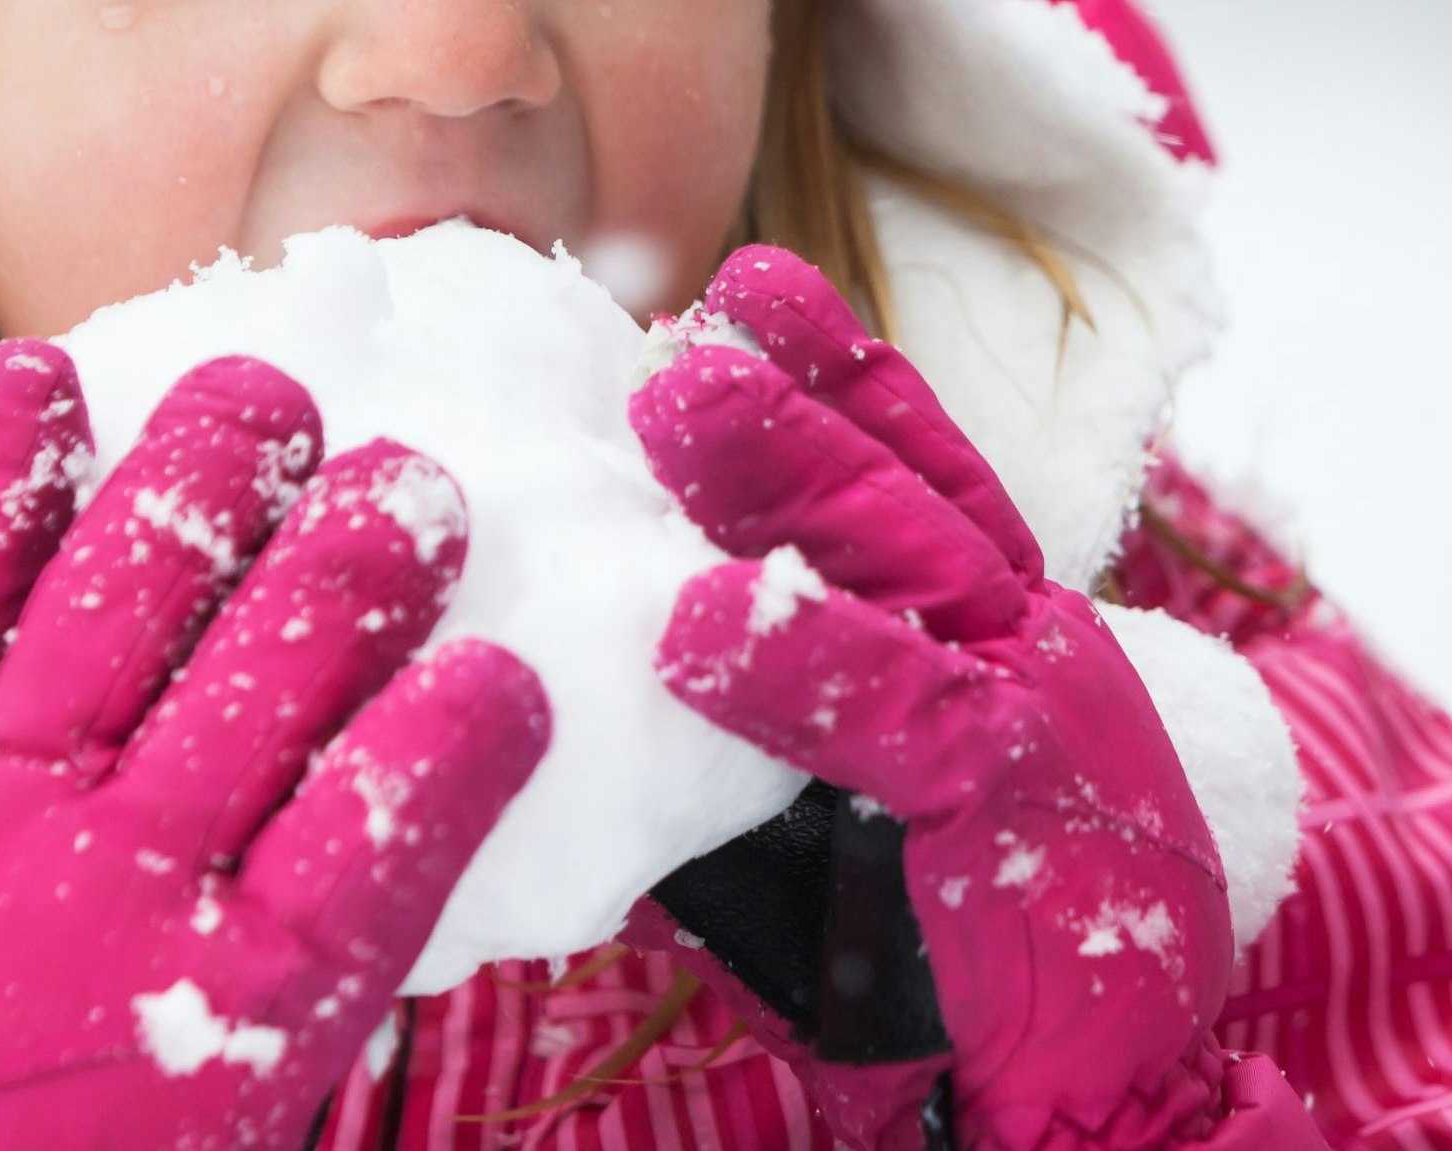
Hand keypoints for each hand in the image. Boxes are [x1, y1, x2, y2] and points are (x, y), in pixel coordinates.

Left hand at [0, 341, 550, 1149]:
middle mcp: (114, 890)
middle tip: (415, 490)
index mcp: (249, 996)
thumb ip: (372, 903)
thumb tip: (486, 715)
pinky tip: (43, 379)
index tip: (511, 667)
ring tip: (271, 403)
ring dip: (207, 478)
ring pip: (116, 594)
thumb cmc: (149, 1116)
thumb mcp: (292, 1049)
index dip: (460, 733)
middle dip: (360, 561)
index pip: (381, 835)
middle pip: (264, 678)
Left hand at [629, 250, 1235, 1149]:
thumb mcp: (845, 782)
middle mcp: (1002, 628)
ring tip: (678, 397)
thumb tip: (594, 649)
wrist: (1096, 1045)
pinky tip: (704, 623)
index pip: (902, 467)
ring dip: (790, 472)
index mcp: (969, 610)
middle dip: (783, 396)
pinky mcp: (1008, 795)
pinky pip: (899, 716)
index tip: (740, 295)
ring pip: (904, 565)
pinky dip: (803, 667)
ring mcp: (1020, 700)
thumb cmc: (942, 909)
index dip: (827, 373)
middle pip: (888, 490)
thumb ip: (755, 710)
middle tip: (671, 324)